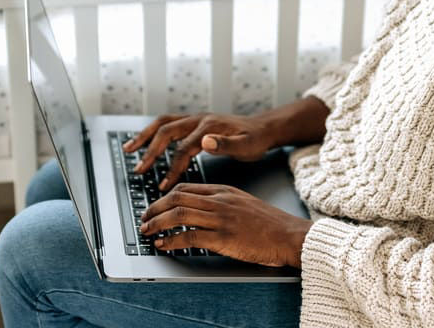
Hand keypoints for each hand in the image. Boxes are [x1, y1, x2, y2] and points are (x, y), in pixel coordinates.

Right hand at [122, 113, 275, 189]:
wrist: (264, 128)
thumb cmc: (256, 140)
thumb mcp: (247, 146)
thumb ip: (226, 145)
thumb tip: (205, 143)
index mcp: (208, 127)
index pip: (182, 148)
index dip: (172, 168)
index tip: (164, 186)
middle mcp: (198, 120)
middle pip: (166, 131)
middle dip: (149, 151)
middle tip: (138, 169)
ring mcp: (195, 119)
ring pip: (163, 124)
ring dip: (144, 136)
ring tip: (128, 148)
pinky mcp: (194, 122)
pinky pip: (168, 125)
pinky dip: (154, 134)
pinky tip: (147, 143)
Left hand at [140, 183, 312, 266]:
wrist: (289, 235)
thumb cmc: (269, 223)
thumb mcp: (242, 203)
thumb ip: (220, 202)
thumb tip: (198, 209)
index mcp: (223, 191)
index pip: (186, 188)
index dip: (165, 197)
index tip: (155, 206)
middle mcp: (219, 201)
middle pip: (177, 198)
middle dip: (155, 208)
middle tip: (145, 219)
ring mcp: (221, 218)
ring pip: (179, 214)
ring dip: (157, 223)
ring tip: (148, 231)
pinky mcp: (224, 237)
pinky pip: (189, 236)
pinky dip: (171, 240)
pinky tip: (163, 244)